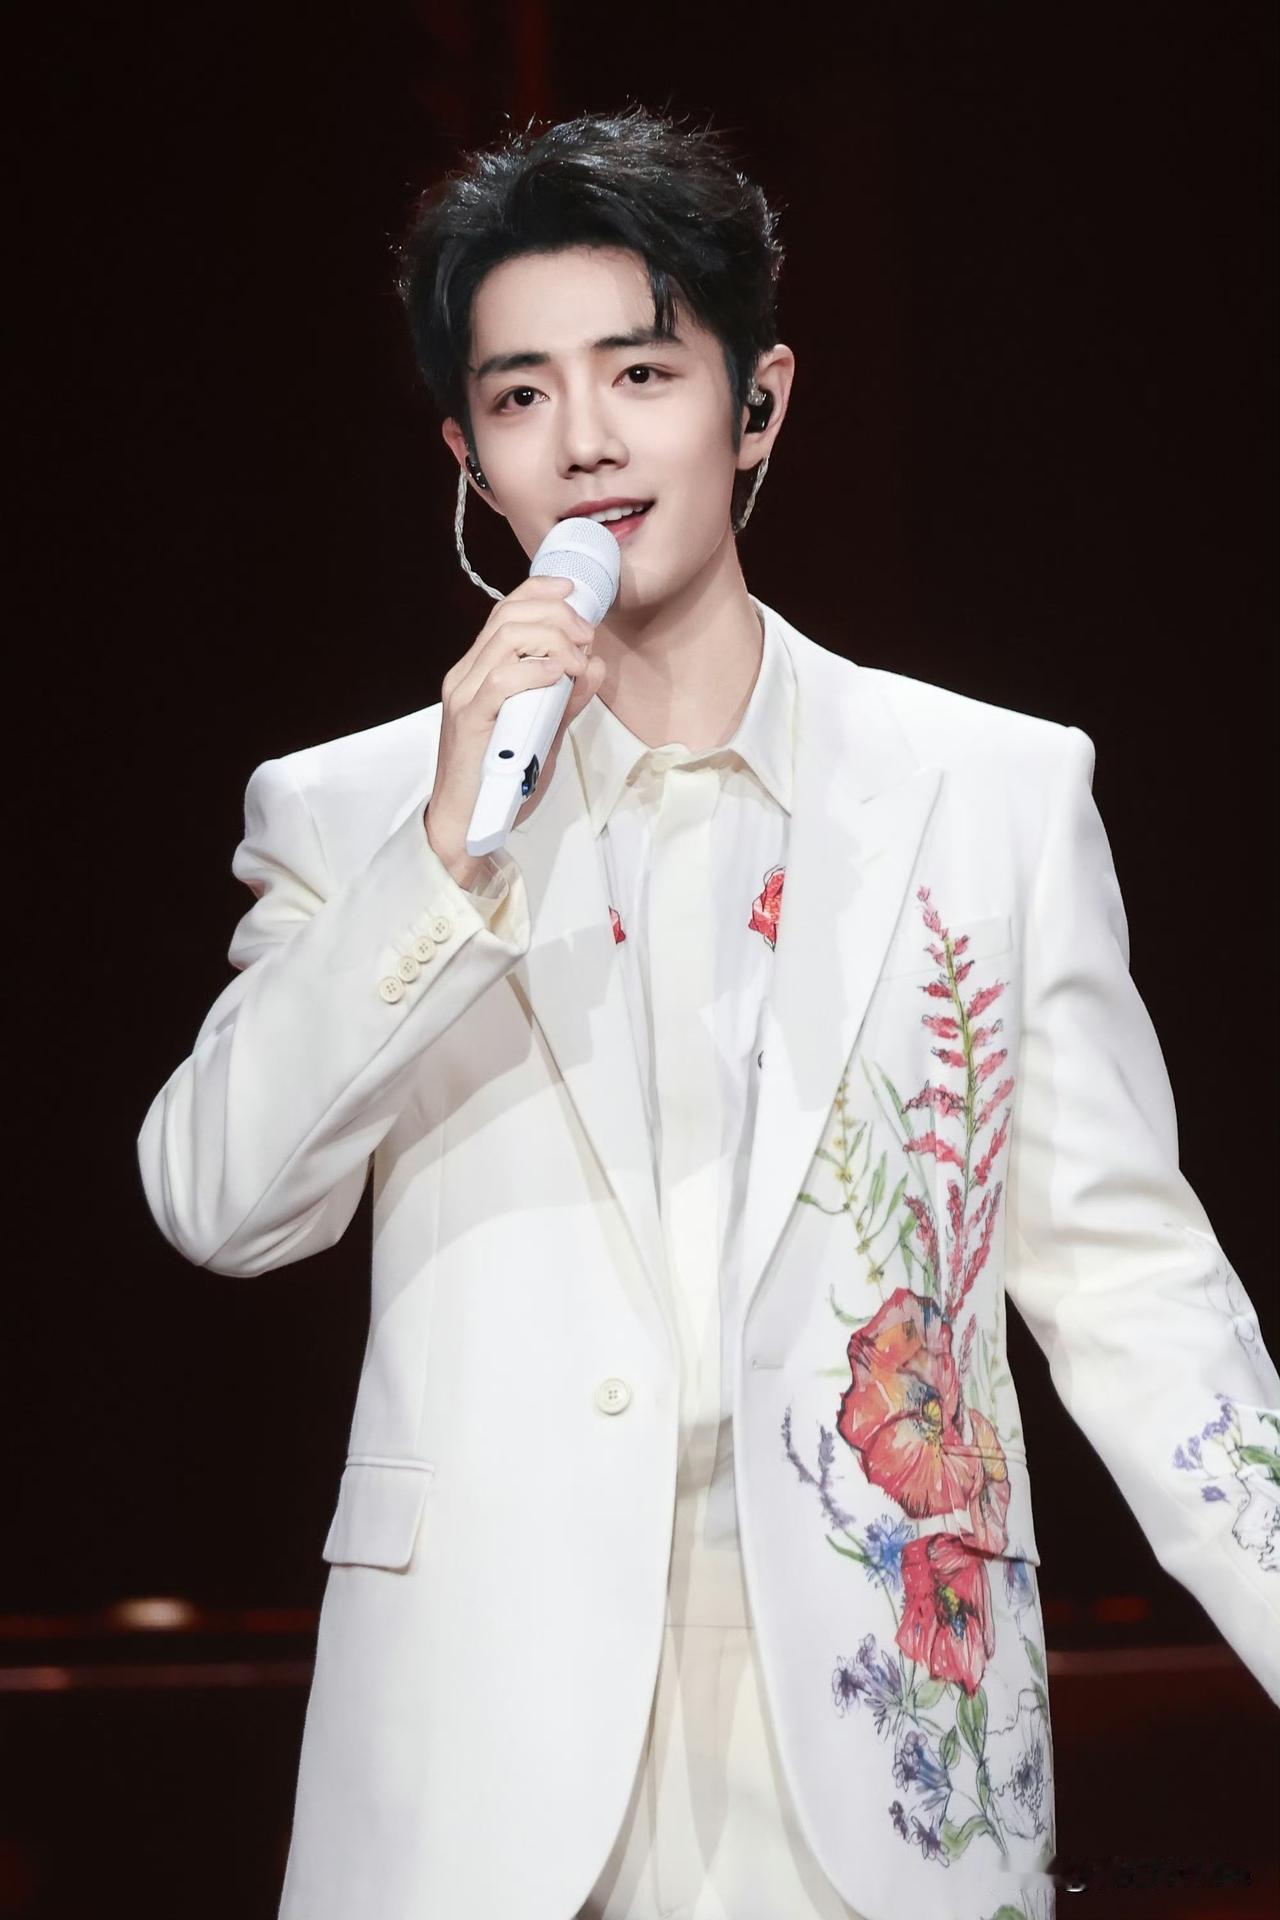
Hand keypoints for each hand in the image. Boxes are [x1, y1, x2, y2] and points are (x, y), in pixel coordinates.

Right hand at [424, 576, 606, 885]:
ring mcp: (465, 694)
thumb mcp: (545, 732)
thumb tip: (596, 666)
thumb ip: (568, 700)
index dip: (541, 591)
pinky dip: (536, 669)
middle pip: (509, 615)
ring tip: (577, 660)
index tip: (575, 594)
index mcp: (479, 670)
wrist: (466, 824)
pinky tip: (558, 675)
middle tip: (586, 637)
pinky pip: (502, 678)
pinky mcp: (469, 719)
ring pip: (507, 638)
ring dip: (553, 640)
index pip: (505, 610)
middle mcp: (467, 674)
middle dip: (557, 615)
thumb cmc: (501, 780)